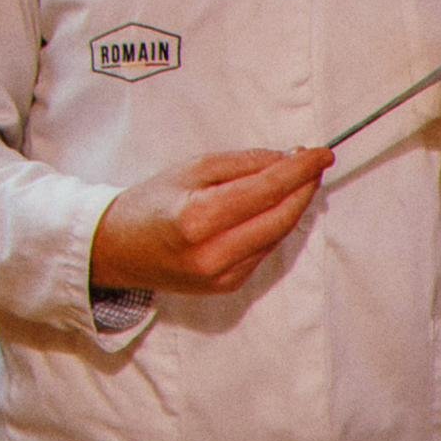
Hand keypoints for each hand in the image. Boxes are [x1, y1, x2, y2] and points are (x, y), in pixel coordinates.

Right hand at [90, 147, 333, 294]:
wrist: (118, 249)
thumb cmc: (152, 201)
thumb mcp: (193, 167)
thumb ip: (244, 163)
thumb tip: (289, 160)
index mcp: (199, 217)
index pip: (267, 190)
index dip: (300, 170)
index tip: (322, 153)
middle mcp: (213, 253)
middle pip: (280, 217)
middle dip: (304, 188)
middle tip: (315, 164)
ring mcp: (221, 276)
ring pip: (277, 236)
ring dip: (293, 206)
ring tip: (297, 179)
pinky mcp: (226, 287)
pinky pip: (264, 251)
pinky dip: (275, 226)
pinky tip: (275, 206)